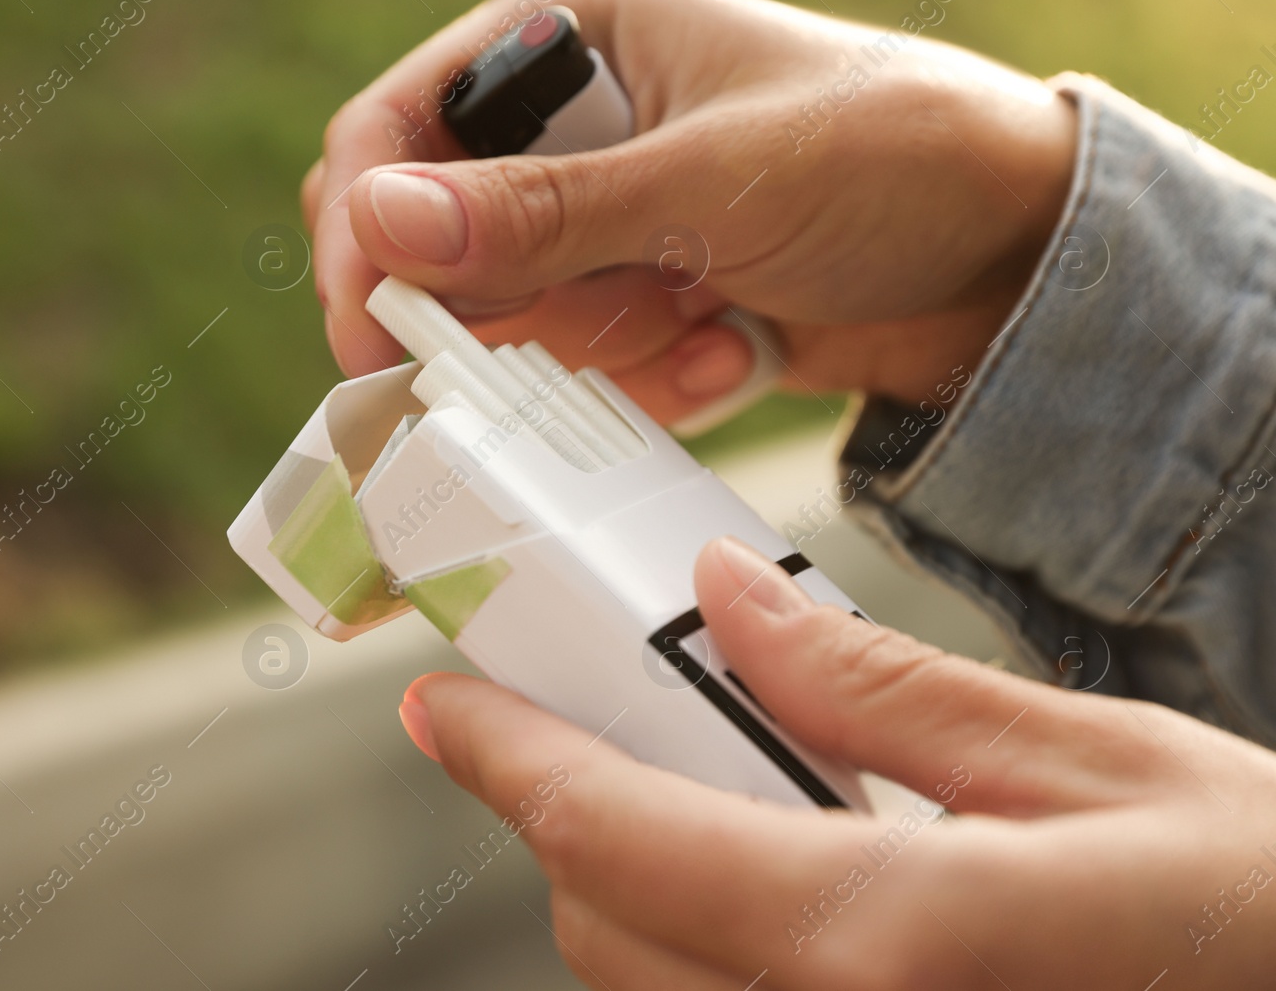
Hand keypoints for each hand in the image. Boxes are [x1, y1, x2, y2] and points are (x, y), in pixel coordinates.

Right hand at [304, 0, 1077, 422]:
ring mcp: (603, 218)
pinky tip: (744, 342)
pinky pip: (585, 367)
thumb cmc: (891, 155)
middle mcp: (568, 125)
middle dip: (511, 313)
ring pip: (514, 323)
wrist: (1018, 259)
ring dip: (611, 349)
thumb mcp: (713, 178)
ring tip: (716, 322)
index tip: (373, 339)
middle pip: (440, 244)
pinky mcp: (641, 295)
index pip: (394, 127)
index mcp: (566, 34)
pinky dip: (659, 376)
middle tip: (591, 338)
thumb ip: (542, 210)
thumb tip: (379, 223)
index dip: (365, 232)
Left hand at [397, 537, 1275, 988]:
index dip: (509, 758)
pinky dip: (722, 947)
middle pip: (611, 931)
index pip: (617, 840)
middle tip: (607, 715)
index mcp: (892, 943)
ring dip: (647, 887)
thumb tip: (731, 602)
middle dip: (579, 816)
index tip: (447, 704)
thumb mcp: (1102, 768)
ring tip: (722, 787)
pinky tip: (801, 877)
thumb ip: (888, 692)